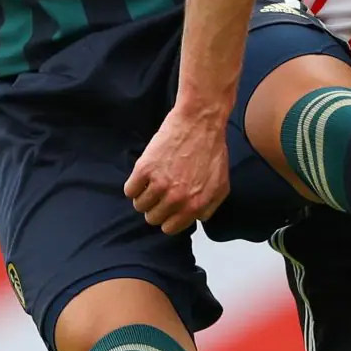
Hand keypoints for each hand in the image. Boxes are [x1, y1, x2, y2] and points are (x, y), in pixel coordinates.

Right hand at [126, 106, 230, 234]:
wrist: (200, 122)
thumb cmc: (212, 150)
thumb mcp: (221, 184)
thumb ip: (209, 207)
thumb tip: (195, 218)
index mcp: (195, 205)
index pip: (171, 228)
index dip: (168, 218)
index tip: (167, 208)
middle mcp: (177, 199)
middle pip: (153, 218)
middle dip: (155, 207)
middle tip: (159, 193)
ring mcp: (159, 184)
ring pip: (140, 205)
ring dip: (143, 196)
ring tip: (151, 183)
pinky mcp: (145, 169)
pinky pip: (130, 190)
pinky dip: (133, 185)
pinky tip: (143, 176)